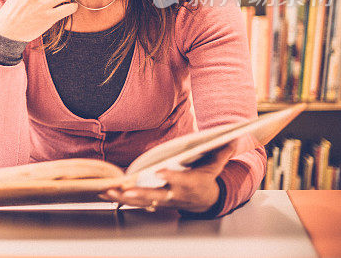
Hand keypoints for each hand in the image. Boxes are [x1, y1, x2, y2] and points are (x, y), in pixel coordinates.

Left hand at [99, 140, 237, 213]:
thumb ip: (221, 151)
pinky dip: (120, 198)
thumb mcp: (215, 166)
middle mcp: (173, 194)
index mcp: (188, 183)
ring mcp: (162, 200)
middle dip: (139, 193)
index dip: (170, 176)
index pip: (179, 179)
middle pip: (155, 195)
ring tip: (107, 190)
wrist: (205, 202)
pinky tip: (106, 192)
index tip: (159, 171)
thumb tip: (234, 136)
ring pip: (141, 201)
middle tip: (124, 188)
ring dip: (123, 197)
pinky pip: (135, 202)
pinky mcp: (154, 203)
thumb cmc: (206, 179)